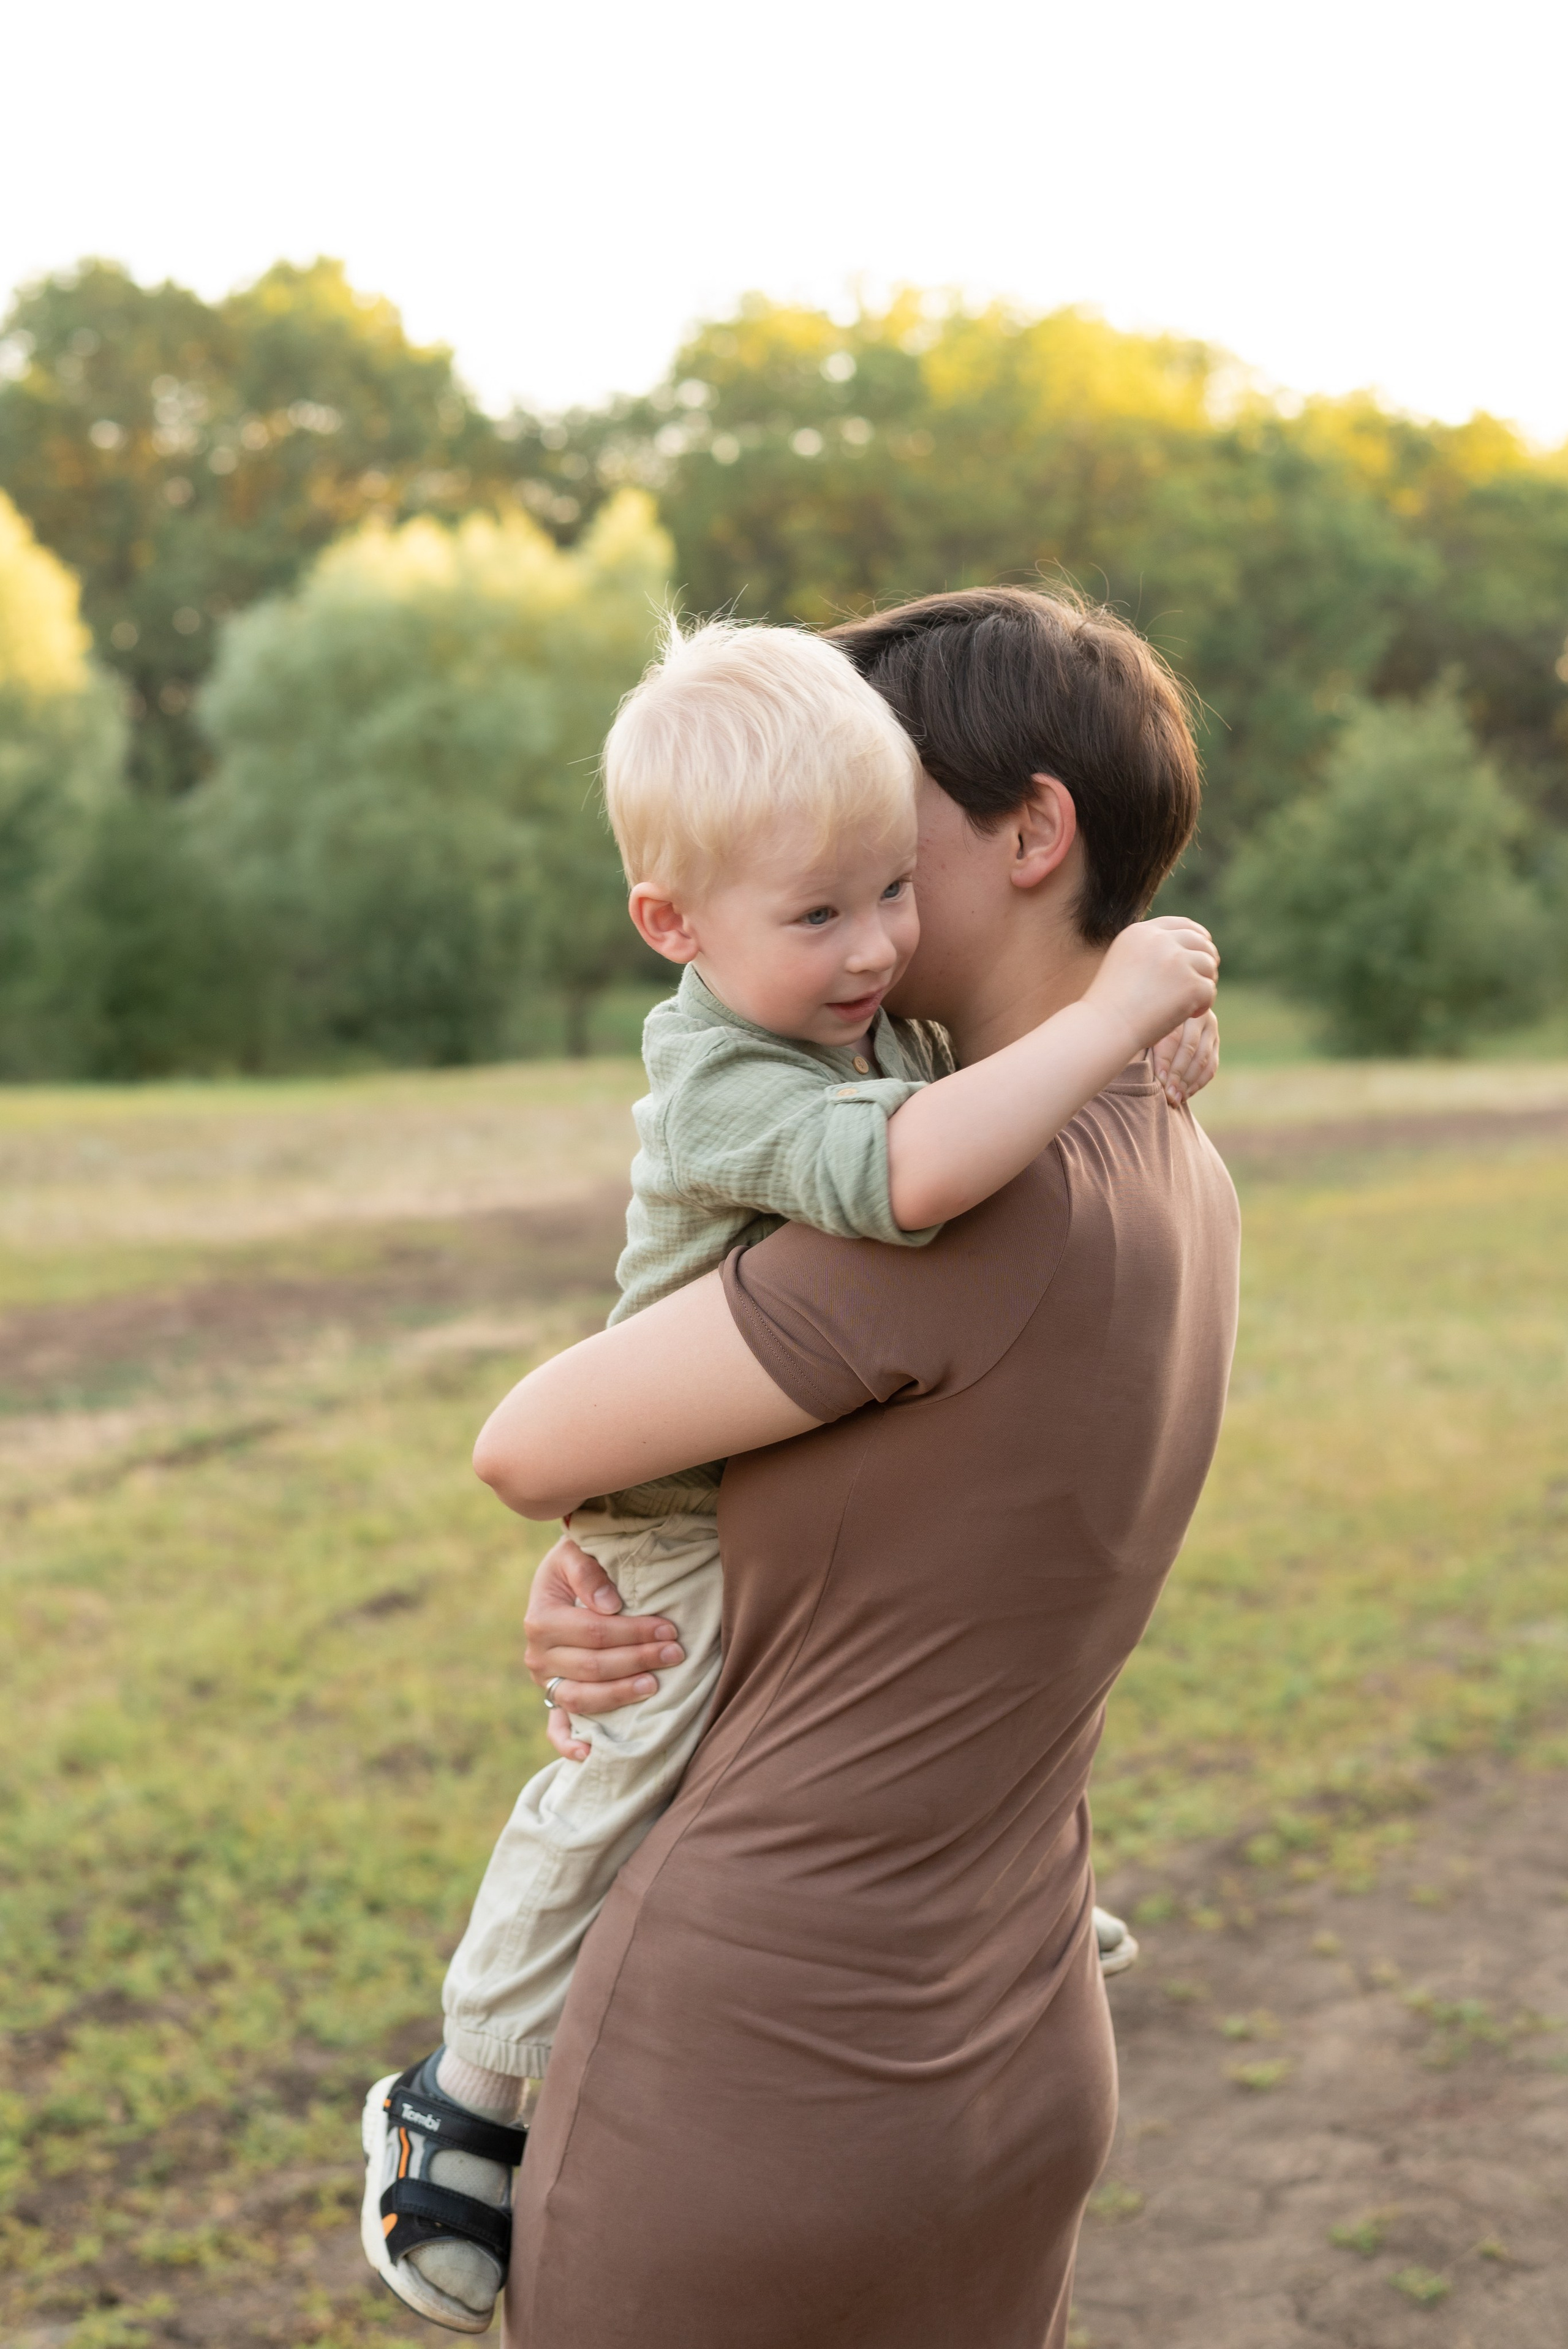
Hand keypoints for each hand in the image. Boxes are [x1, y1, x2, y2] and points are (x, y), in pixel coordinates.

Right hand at [524, 1531, 685, 1761]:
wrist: (560, 1581)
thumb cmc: (575, 1566)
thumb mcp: (573, 1554)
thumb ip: (587, 1571)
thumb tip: (609, 1603)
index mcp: (540, 1620)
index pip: (594, 1632)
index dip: (633, 1632)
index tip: (669, 1628)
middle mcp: (538, 1656)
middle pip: (593, 1666)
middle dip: (639, 1660)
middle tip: (676, 1653)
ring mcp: (545, 1683)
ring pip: (582, 1699)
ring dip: (621, 1694)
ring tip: (654, 1685)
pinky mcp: (552, 1700)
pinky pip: (556, 1729)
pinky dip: (570, 1745)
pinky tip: (592, 1753)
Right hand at [1086, 917, 1217, 1055]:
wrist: (1106, 1027)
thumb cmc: (1112, 1004)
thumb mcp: (1124, 963)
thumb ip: (1150, 950)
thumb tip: (1184, 947)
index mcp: (1142, 932)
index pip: (1182, 924)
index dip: (1198, 937)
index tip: (1203, 951)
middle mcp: (1160, 940)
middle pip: (1201, 942)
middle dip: (1205, 961)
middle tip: (1201, 982)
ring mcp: (1177, 961)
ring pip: (1208, 965)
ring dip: (1204, 983)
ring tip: (1190, 1002)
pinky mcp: (1191, 984)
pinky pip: (1209, 990)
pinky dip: (1203, 1004)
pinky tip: (1189, 1015)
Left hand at [1151, 1008, 1219, 1105]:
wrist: (1166, 1016)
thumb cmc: (1144, 1023)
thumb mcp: (1142, 1026)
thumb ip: (1143, 1038)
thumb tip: (1135, 1062)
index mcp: (1177, 1007)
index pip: (1172, 1038)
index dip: (1166, 1061)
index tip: (1159, 1080)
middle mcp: (1198, 1014)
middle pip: (1189, 1048)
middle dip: (1178, 1075)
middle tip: (1169, 1095)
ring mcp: (1210, 1027)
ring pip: (1203, 1058)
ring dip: (1188, 1082)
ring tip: (1176, 1098)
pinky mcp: (1215, 1041)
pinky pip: (1211, 1066)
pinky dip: (1198, 1083)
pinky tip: (1185, 1094)